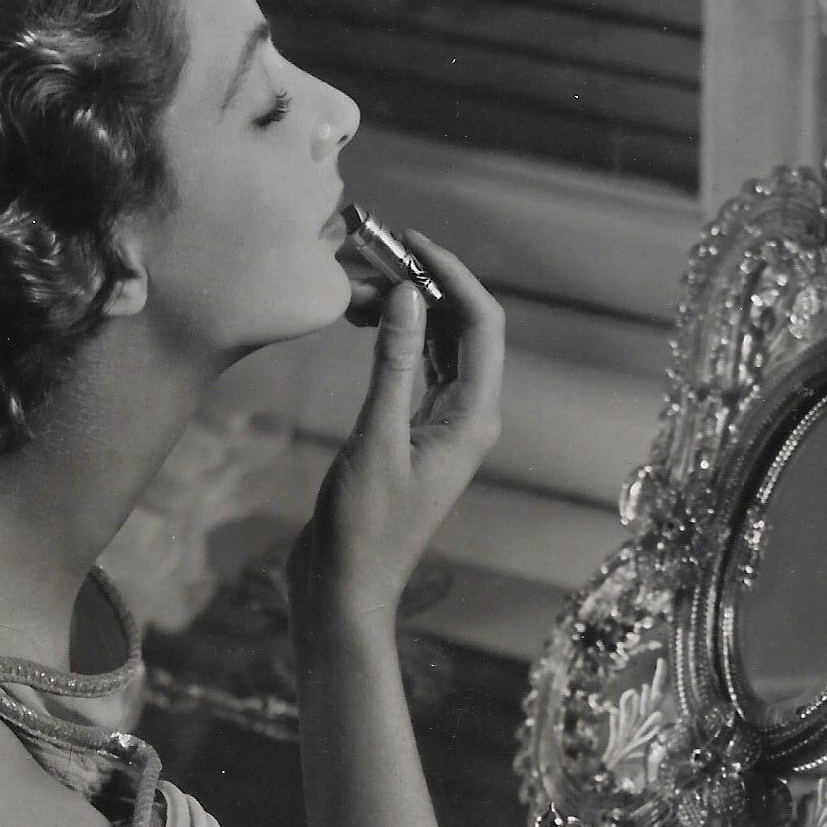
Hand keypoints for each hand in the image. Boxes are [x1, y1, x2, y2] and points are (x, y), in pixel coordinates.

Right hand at [290, 231, 503, 624]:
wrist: (345, 585)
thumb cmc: (364, 526)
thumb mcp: (375, 437)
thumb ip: (394, 365)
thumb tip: (409, 294)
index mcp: (475, 418)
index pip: (481, 325)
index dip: (451, 274)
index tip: (409, 241)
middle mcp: (468, 416)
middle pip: (460, 328)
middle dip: (423, 285)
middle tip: (372, 254)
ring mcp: (441, 423)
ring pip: (435, 346)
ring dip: (405, 310)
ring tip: (359, 283)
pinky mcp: (411, 432)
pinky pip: (414, 368)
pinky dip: (393, 339)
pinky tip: (363, 321)